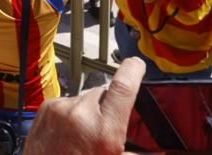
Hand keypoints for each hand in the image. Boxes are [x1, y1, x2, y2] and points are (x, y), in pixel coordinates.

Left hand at [24, 57, 145, 154]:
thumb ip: (139, 154)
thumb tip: (164, 152)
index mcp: (103, 131)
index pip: (122, 87)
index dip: (133, 71)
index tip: (137, 65)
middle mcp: (81, 114)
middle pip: (105, 92)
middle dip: (110, 104)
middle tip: (109, 125)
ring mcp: (61, 108)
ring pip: (86, 97)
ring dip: (90, 109)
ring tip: (86, 134)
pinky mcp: (47, 107)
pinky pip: (68, 101)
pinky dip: (73, 112)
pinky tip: (71, 131)